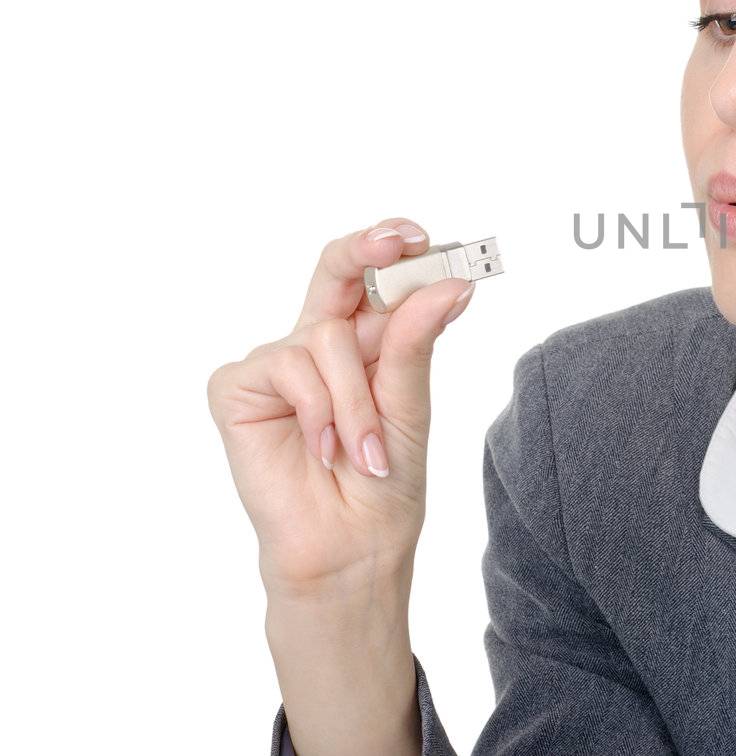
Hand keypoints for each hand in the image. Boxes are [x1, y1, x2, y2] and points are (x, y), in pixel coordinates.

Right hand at [208, 218, 476, 599]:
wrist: (349, 545)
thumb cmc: (384, 482)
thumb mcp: (410, 406)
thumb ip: (416, 343)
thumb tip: (451, 285)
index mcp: (366, 341)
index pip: (377, 279)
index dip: (396, 248)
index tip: (426, 238)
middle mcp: (318, 342)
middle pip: (335, 270)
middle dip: (367, 249)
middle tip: (401, 242)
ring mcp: (277, 362)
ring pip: (326, 338)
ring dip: (357, 400)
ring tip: (365, 451)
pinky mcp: (238, 387)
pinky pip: (287, 366)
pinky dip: (318, 410)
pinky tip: (322, 449)